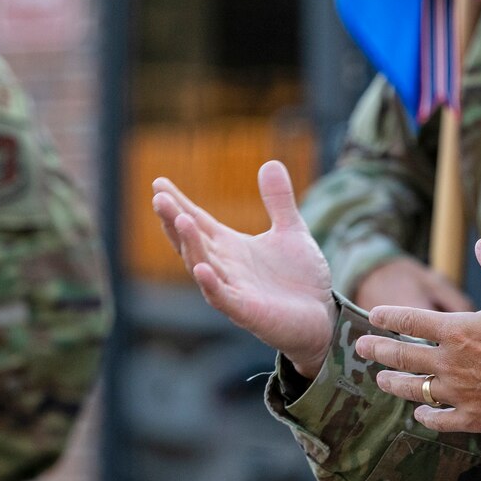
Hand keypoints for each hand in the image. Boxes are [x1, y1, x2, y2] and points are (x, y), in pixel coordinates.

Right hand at [152, 161, 336, 378]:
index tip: (158, 182)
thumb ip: (279, 201)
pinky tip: (202, 269)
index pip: (198, 222)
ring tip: (180, 220)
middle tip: (159, 198)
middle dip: (174, 221)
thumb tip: (270, 163)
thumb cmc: (300, 279)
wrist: (322, 318)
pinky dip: (211, 285)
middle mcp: (225, 267)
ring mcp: (233, 290)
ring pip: (202, 266)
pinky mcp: (247, 312)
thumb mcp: (291, 231)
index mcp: (230, 247)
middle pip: (192, 241)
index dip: (178, 203)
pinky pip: (223, 299)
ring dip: (190, 245)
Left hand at [355, 238, 480, 436]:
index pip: (411, 321)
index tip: (373, 315)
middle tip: (361, 347)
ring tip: (381, 380)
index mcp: (458, 331)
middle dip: (379, 350)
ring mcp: (458, 393)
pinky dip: (428, 416)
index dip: (389, 317)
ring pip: (415, 390)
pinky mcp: (473, 418)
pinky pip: (441, 419)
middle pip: (403, 357)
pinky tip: (420, 414)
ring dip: (395, 384)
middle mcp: (450, 363)